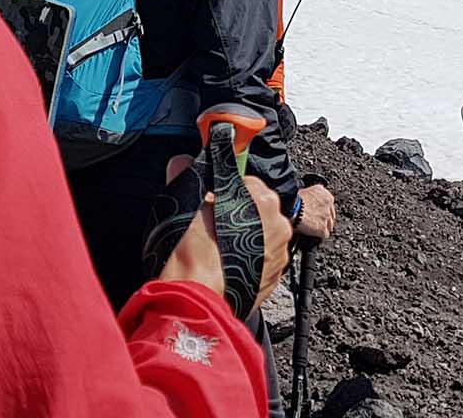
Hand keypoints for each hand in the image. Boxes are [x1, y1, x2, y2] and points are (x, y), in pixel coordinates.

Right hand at [156, 156, 293, 314]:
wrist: (194, 299)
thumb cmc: (190, 254)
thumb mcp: (183, 204)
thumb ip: (187, 176)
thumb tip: (182, 163)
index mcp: (262, 200)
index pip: (248, 181)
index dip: (227, 189)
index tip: (215, 197)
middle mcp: (278, 225)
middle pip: (259, 208)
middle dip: (238, 212)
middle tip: (213, 224)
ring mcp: (279, 253)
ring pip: (263, 234)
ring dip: (246, 236)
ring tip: (219, 248)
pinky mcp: (275, 277)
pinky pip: (263, 258)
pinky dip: (249, 258)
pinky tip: (228, 264)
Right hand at [294, 183, 336, 240]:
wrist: (291, 209)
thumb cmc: (296, 200)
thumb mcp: (308, 190)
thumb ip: (316, 193)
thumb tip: (315, 197)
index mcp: (327, 197)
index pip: (330, 206)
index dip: (324, 211)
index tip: (319, 213)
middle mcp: (329, 207)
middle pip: (331, 217)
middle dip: (325, 220)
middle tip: (316, 221)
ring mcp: (326, 218)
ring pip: (329, 226)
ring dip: (323, 227)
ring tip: (314, 228)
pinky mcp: (322, 228)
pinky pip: (325, 234)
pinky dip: (320, 235)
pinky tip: (314, 234)